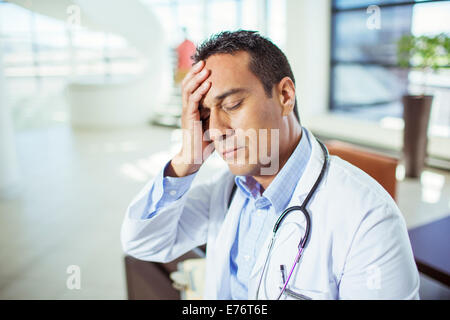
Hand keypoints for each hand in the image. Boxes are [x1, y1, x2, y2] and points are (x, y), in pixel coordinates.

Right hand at [165, 60, 212, 176]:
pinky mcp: (188, 118)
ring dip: (196, 77)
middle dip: (195, 71)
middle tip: (205, 60)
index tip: (209, 64)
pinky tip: (207, 84)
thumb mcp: (215, 123)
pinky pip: (192, 101)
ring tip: (205, 68)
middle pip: (188, 83)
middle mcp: (188, 106)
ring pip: (188, 89)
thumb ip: (221, 112)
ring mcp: (187, 112)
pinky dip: (199, 91)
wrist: (195, 157)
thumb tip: (237, 103)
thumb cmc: (206, 141)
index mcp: (194, 106)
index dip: (198, 75)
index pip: (193, 86)